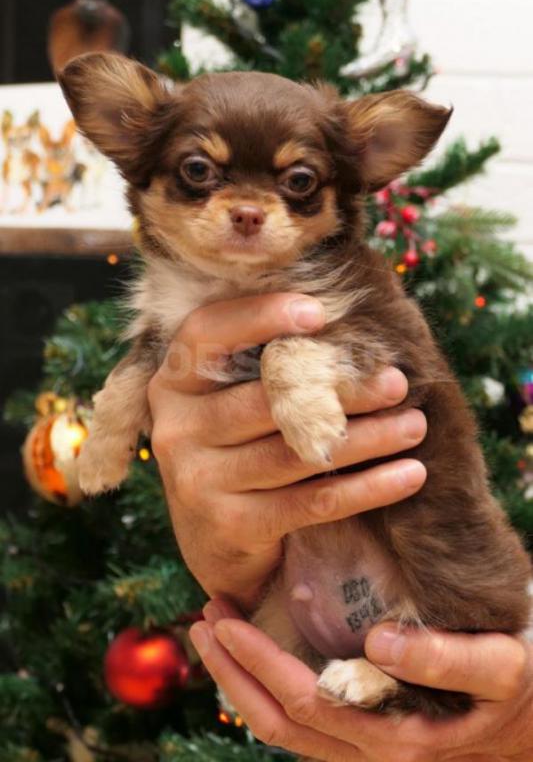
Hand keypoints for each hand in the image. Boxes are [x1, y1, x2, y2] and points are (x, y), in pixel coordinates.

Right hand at [148, 293, 426, 610]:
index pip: (206, 333)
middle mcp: (176, 429)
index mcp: (173, 384)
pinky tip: (409, 474)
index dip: (259, 316)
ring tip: (415, 425)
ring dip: (366, 438)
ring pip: (296, 451)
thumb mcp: (229, 401)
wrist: (215, 540)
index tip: (319, 312)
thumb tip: (340, 312)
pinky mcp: (230, 525)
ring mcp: (197, 480)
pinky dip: (367, 487)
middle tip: (397, 382)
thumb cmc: (236, 449)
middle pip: (266, 399)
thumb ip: (260, 364)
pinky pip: (311, 502)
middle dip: (340, 389)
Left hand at [190, 600, 532, 761]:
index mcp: (392, 736)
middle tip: (203, 614)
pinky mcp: (361, 734)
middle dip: (232, 668)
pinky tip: (253, 654)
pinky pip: (301, 721)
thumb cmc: (518, 687)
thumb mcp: (501, 666)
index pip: (302, 702)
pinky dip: (265, 687)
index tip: (224, 619)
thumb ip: (446, 659)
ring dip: (240, 678)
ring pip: (281, 726)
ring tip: (214, 629)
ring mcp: (361, 747)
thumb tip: (380, 644)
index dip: (256, 663)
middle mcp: (367, 751)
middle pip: (277, 718)